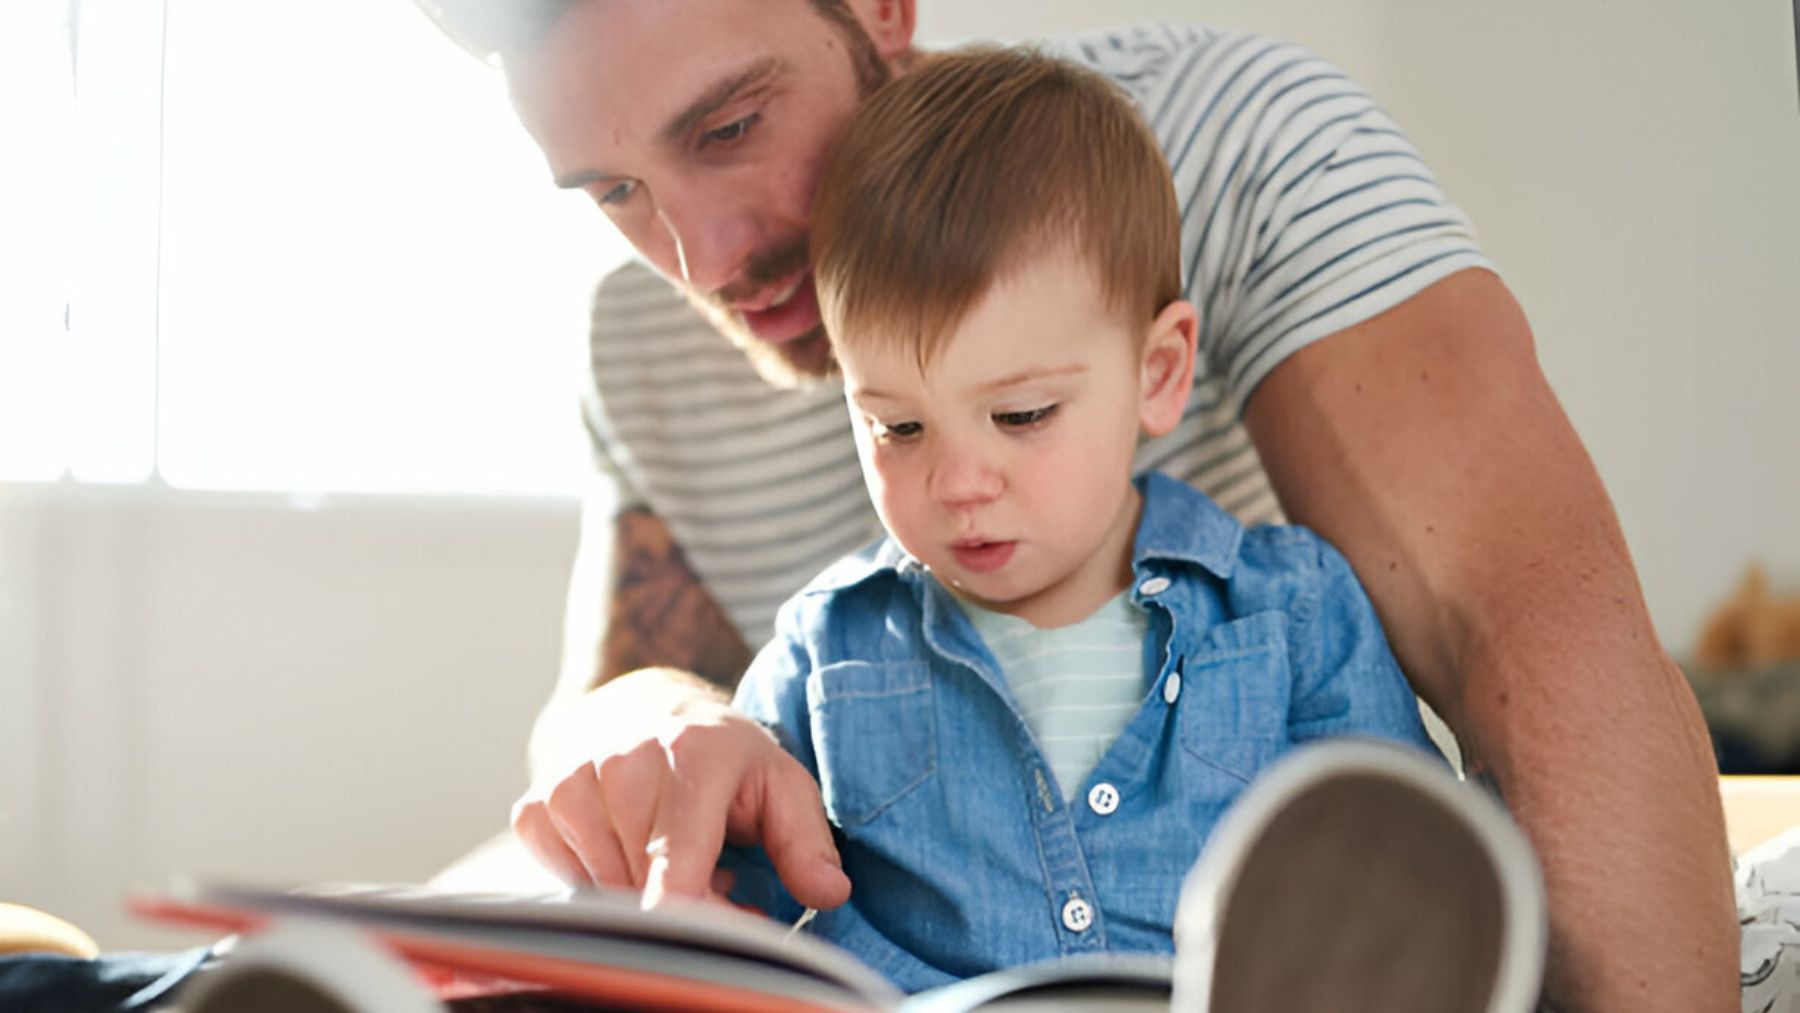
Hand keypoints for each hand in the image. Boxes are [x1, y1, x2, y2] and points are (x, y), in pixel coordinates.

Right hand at [511, 668, 850, 911]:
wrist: (641, 707)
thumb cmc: (721, 756)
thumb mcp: (779, 782)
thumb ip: (806, 841)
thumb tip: (828, 894)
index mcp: (692, 756)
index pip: (677, 874)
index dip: (706, 921)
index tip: (736, 927)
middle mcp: (622, 765)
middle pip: (645, 893)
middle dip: (689, 906)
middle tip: (718, 878)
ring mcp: (570, 784)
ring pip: (607, 893)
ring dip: (645, 892)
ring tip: (674, 855)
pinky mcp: (536, 808)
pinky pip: (566, 880)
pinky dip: (601, 880)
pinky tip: (627, 848)